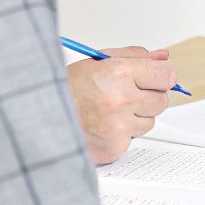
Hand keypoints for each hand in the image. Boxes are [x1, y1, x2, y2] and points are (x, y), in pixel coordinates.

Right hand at [66, 46, 180, 164]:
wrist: (39, 119)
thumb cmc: (67, 89)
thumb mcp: (97, 62)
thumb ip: (134, 57)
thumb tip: (164, 58)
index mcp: (118, 73)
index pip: (165, 75)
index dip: (161, 77)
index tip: (156, 79)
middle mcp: (121, 100)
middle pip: (161, 101)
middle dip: (148, 98)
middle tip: (125, 96)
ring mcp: (118, 127)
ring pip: (149, 123)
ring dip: (134, 118)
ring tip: (108, 112)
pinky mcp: (113, 148)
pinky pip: (132, 140)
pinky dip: (120, 135)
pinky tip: (101, 127)